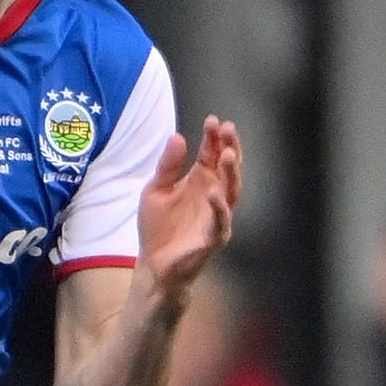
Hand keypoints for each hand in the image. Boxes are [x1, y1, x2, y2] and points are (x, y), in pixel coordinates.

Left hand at [135, 115, 241, 298]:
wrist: (153, 265)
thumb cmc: (158, 227)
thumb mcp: (156, 190)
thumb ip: (167, 166)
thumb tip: (177, 137)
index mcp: (200, 181)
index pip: (211, 154)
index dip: (214, 137)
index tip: (213, 120)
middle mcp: (213, 195)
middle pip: (226, 167)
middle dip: (229, 147)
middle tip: (228, 128)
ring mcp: (216, 215)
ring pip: (231, 191)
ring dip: (231, 172)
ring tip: (227, 153)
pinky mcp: (213, 237)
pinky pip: (221, 221)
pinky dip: (219, 207)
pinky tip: (214, 191)